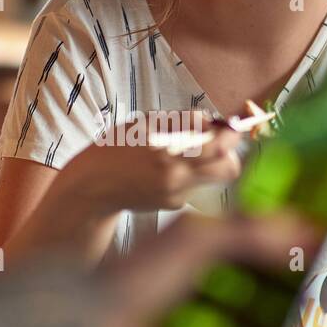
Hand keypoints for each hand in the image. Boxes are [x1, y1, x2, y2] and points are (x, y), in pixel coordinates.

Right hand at [62, 111, 242, 213]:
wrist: (93, 187)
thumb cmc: (116, 148)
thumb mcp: (142, 125)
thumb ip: (177, 123)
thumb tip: (210, 122)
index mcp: (165, 144)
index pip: (215, 139)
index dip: (228, 131)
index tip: (230, 126)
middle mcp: (174, 170)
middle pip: (228, 166)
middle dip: (233, 151)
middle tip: (227, 139)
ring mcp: (176, 191)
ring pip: (216, 177)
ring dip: (214, 163)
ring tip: (194, 152)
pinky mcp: (173, 204)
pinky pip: (195, 186)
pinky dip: (189, 176)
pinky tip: (166, 173)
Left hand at [92, 211, 314, 326]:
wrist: (80, 316)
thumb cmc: (138, 272)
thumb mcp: (196, 242)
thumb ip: (245, 232)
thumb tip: (295, 228)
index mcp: (198, 240)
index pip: (255, 240)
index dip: (286, 249)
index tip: (319, 263)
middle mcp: (188, 271)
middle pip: (245, 285)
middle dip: (277, 301)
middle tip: (309, 317)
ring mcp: (173, 308)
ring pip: (225, 324)